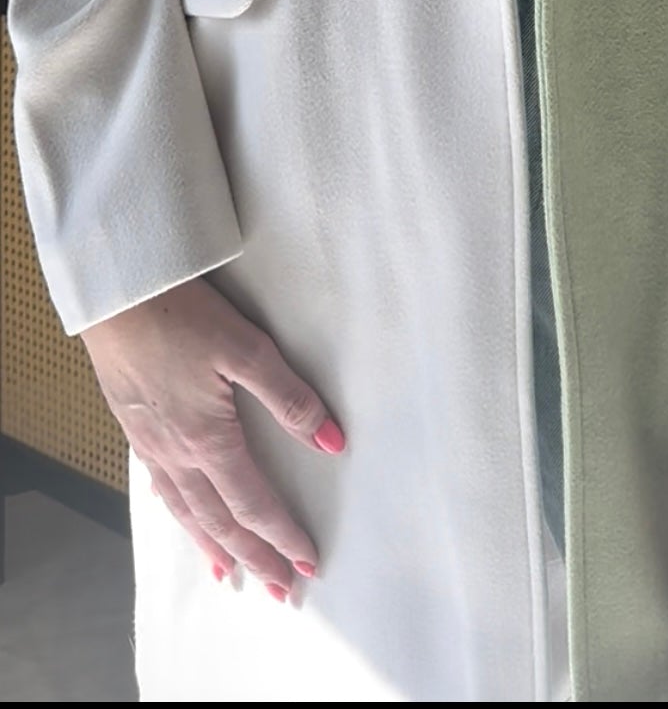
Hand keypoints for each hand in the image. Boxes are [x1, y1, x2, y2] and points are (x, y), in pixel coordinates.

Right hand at [80, 274, 344, 597]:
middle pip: (220, 521)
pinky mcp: (135, 427)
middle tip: (280, 590)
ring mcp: (152, 444)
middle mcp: (177, 454)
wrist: (117, 295)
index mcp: (209, 440)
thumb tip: (332, 442)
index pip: (253, 504)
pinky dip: (179, 514)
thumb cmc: (180, 315)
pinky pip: (161, 488)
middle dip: (254, 557)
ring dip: (213, 547)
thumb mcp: (246, 348)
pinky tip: (183, 517)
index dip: (282, 535)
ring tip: (230, 576)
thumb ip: (289, 397)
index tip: (307, 563)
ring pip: (187, 511)